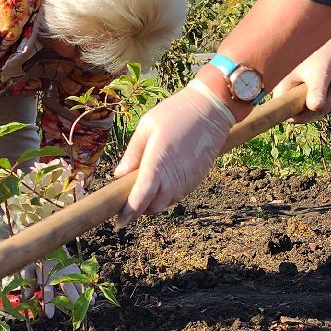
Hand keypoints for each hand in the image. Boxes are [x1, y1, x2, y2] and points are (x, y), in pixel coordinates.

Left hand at [3, 260, 87, 316]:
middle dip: (73, 299)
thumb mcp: (28, 269)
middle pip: (67, 288)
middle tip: (78, 310)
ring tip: (91, 303)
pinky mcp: (74, 269)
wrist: (47, 245)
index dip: (49, 305)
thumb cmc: (36, 260)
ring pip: (77, 284)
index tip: (49, 315)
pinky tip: (94, 295)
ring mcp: (68, 271)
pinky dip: (88, 288)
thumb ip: (27, 283)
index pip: (48, 293)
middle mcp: (59, 275)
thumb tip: (27, 297)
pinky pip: (82, 280)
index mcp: (46, 277)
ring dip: (84, 294)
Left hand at [113, 79, 234, 223]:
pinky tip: (166, 176)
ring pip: (168, 202)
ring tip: (149, 182)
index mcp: (157, 164)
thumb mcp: (146, 126)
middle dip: (141, 207)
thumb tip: (119, 176)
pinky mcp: (199, 178)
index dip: (129, 213)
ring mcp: (189, 179)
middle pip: (154, 207)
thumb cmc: (175, 113)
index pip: (140, 199)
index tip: (119, 221)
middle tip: (132, 195)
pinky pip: (180, 194)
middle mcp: (174, 177)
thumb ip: (132, 153)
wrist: (211, 109)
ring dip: (156, 200)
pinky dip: (169, 192)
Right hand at [274, 29, 330, 123]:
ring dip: (330, 100)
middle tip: (329, 87)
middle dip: (321, 105)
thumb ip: (317, 90)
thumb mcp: (320, 72)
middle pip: (303, 118)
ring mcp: (303, 102)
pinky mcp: (314, 104)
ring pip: (317, 114)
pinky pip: (325, 111)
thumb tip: (315, 108)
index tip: (306, 111)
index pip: (282, 112)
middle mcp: (290, 98)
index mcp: (283, 90)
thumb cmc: (325, 58)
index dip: (294, 115)